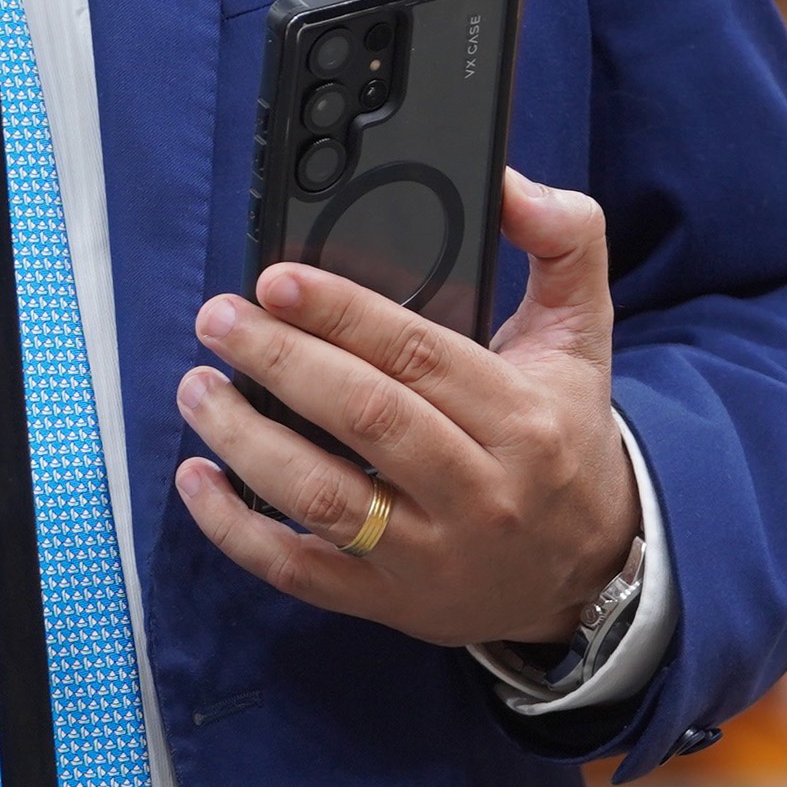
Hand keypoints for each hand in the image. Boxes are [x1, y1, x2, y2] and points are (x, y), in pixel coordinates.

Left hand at [170, 169, 636, 651]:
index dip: (341, 313)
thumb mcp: (583, 334)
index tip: (276, 280)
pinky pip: (300, 571)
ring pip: (323, 499)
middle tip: (218, 320)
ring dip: (246, 440)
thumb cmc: (565, 434)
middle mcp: (479, 492)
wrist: (588, 569)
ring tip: (197, 388)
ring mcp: (431, 556)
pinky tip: (198, 480)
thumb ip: (564, 242)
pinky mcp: (391, 601)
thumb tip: (513, 185)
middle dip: (278, 362)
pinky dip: (237, 529)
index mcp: (521, 419)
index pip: (419, 356)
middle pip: (364, 419)